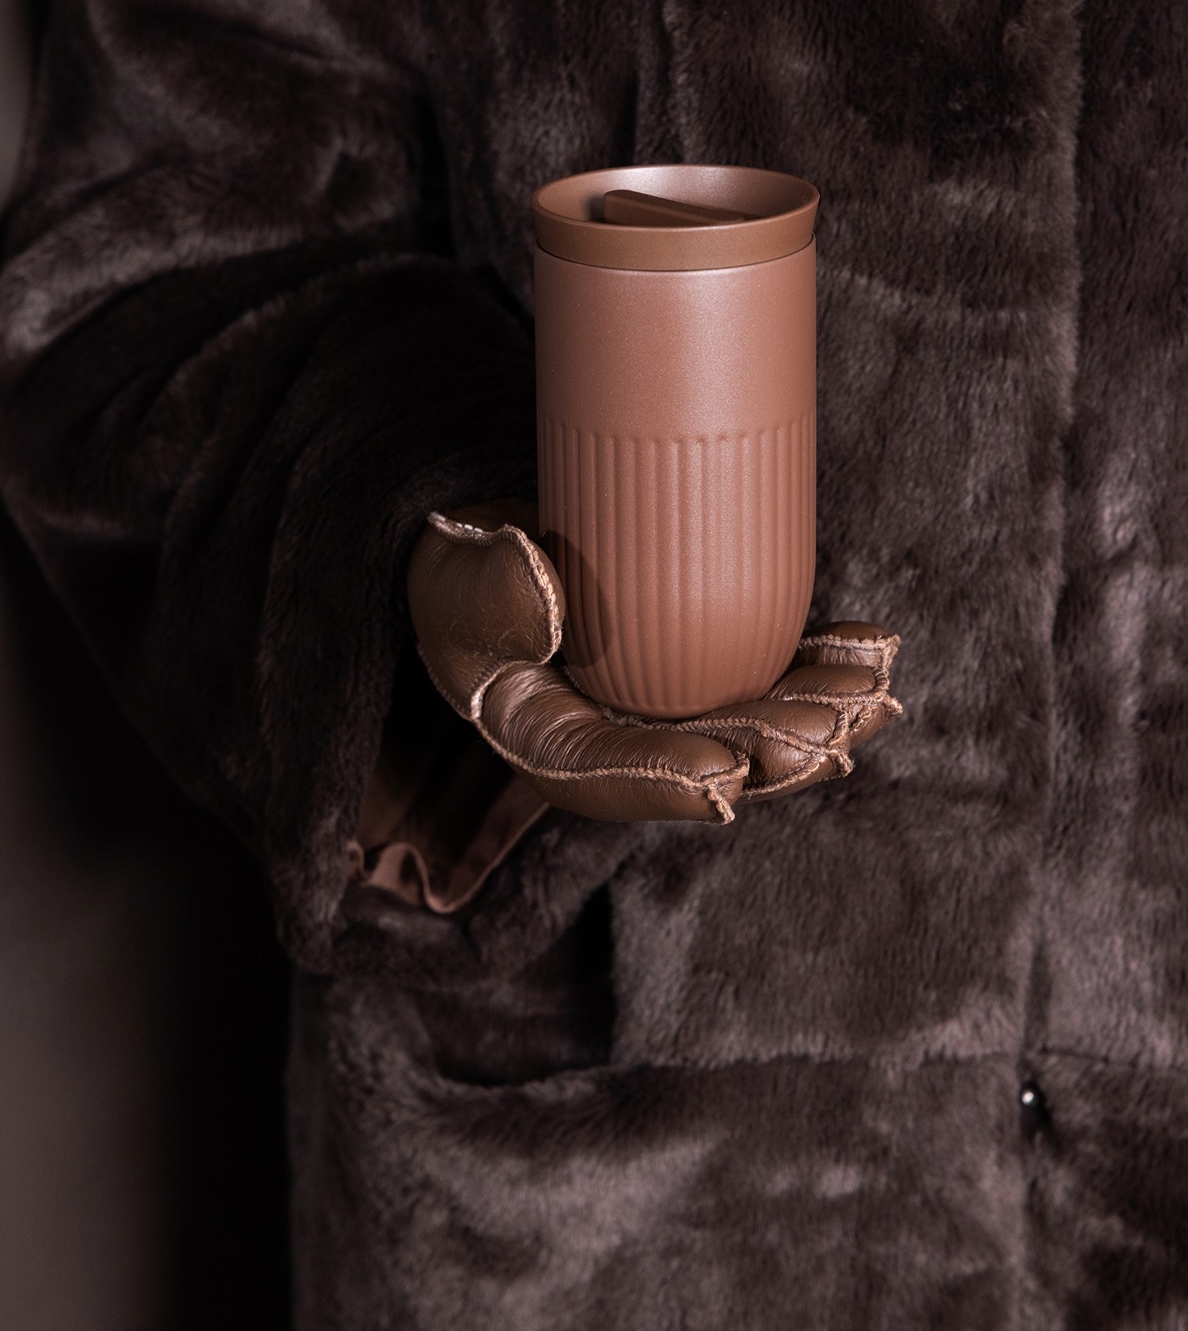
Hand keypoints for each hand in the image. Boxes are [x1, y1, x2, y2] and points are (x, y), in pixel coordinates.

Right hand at [406, 503, 900, 823]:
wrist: (495, 549)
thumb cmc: (467, 573)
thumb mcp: (456, 586)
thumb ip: (490, 594)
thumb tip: (543, 576)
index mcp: (551, 749)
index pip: (608, 779)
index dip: (669, 782)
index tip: (728, 776)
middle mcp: (621, 745)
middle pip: (702, 764)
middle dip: (773, 754)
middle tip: (833, 730)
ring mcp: (669, 712)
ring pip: (750, 729)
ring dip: (816, 718)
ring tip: (873, 697)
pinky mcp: (704, 673)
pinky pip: (768, 681)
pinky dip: (820, 670)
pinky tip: (872, 656)